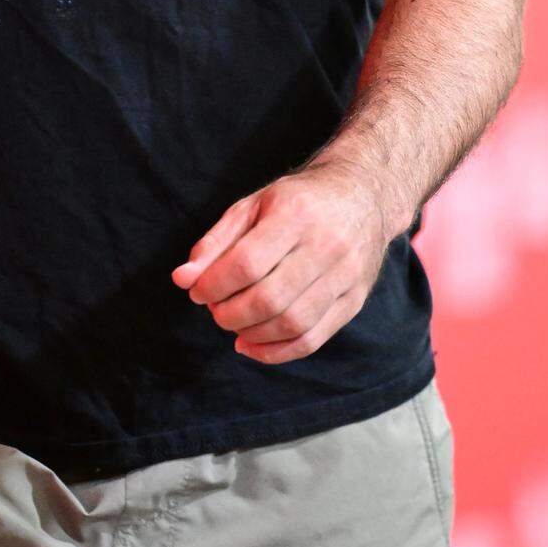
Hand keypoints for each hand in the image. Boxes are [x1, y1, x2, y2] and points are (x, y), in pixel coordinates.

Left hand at [171, 158, 392, 363]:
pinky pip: (313, 338)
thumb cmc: (299, 199)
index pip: (247, 263)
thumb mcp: (254, 204)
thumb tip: (183, 279)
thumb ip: (217, 241)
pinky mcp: (355, 300)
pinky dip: (277, 352)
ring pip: (292, 323)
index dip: (214, 284)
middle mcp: (326, 245)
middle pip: (269, 299)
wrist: (364, 194)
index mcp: (296, 214)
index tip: (197, 291)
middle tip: (214, 310)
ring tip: (233, 324)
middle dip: (230, 314)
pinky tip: (252, 345)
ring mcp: (346, 275)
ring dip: (252, 334)